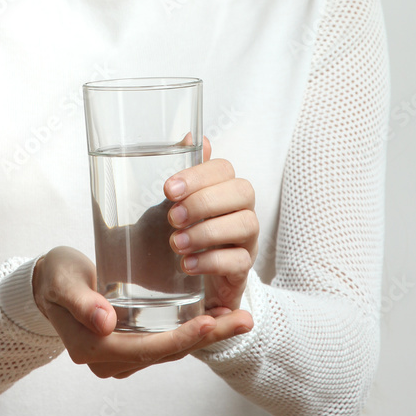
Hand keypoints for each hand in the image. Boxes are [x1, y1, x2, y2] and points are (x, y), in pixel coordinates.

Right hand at [32, 246, 252, 378]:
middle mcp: (108, 362)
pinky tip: (216, 320)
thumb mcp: (63, 281)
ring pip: (169, 351)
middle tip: (244, 320)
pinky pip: (164, 344)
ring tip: (241, 320)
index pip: (147, 349)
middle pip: (166, 353)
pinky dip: (190, 333)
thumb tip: (106, 324)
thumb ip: (82, 302)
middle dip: (207, 338)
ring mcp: (119, 358)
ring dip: (206, 337)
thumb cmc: (55, 275)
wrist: (45, 281)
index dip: (181, 338)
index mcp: (94, 349)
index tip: (211, 322)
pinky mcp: (128, 346)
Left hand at [165, 137, 258, 311]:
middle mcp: (242, 210)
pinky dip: (211, 262)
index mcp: (224, 188)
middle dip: (205, 202)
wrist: (187, 280)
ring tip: (176, 243)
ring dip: (207, 232)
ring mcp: (247, 240)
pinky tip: (187, 265)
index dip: (198, 175)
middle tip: (173, 218)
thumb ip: (187, 173)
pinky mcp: (243, 269)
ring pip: (246, 224)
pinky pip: (239, 262)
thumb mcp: (177, 202)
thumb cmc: (184, 232)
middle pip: (243, 191)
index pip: (224, 169)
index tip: (168, 189)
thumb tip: (193, 136)